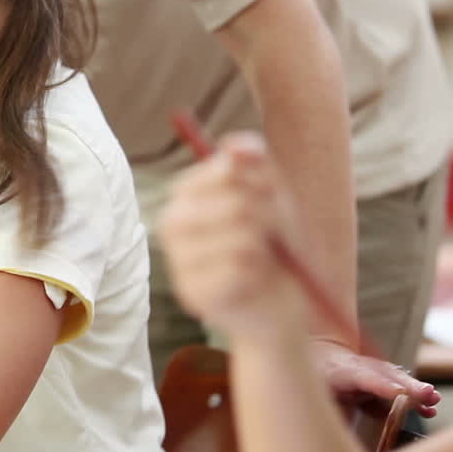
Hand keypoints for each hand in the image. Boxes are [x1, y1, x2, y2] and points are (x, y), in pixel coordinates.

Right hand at [158, 133, 306, 335]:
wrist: (280, 305)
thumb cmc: (274, 246)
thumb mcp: (273, 198)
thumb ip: (256, 165)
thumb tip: (237, 146)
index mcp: (186, 196)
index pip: (215, 174)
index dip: (252, 182)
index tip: (269, 193)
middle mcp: (172, 226)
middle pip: (233, 206)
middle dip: (267, 217)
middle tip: (272, 233)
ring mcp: (178, 262)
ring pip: (239, 240)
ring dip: (265, 249)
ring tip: (263, 258)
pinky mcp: (192, 296)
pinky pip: (238, 274)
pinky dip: (258, 276)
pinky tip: (254, 281)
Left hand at [309, 338, 440, 418]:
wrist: (323, 356)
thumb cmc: (319, 378)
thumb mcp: (317, 391)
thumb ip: (330, 407)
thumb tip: (336, 429)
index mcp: (339, 371)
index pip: (361, 376)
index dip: (380, 384)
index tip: (398, 393)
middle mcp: (360, 368)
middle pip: (386, 375)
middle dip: (407, 385)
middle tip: (426, 394)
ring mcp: (372, 370)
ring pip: (397, 378)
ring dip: (416, 389)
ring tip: (433, 400)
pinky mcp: (382, 377)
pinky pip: (400, 387)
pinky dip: (415, 397)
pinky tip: (429, 407)